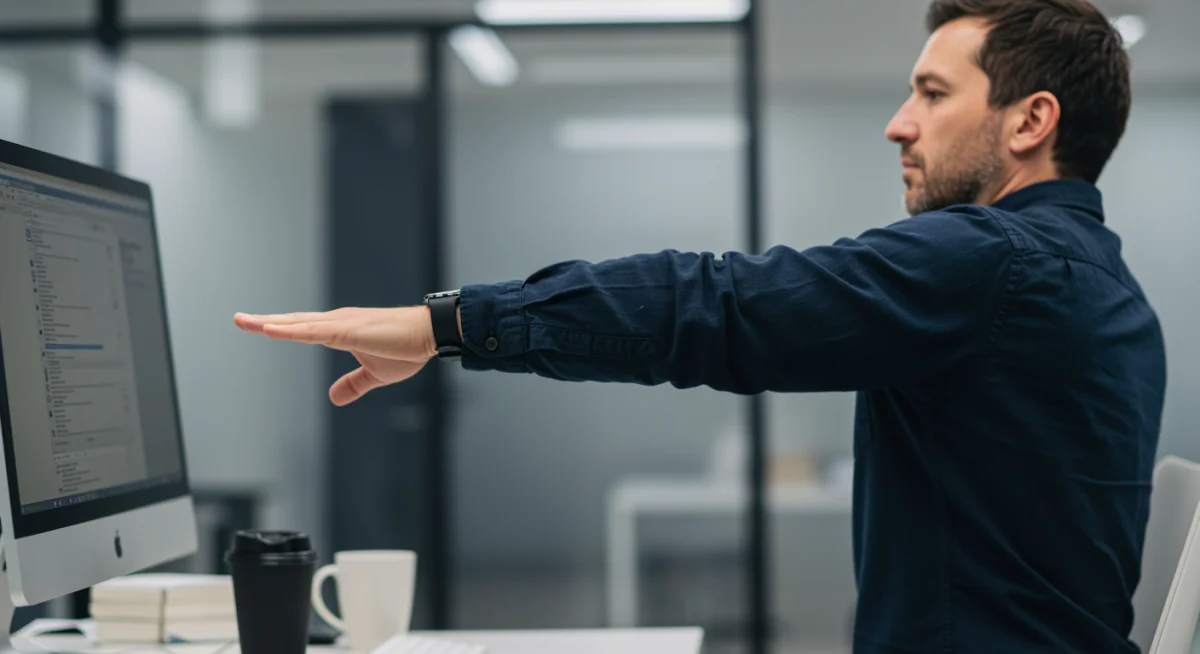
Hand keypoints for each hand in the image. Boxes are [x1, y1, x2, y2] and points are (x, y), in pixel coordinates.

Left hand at [233, 307, 435, 405]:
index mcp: (340, 331)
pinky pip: (313, 331)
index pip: (302, 328)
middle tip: (239, 319)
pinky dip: (290, 330)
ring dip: (271, 323)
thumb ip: (353, 384)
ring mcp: (341, 324)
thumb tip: (334, 397)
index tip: (257, 325)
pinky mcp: (348, 330)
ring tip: (246, 321)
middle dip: (264, 321)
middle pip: (293, 322)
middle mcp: (336, 322)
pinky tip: (271, 330)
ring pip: (298, 324)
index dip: (279, 328)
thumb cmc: (407, 347)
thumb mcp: (375, 374)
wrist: (429, 334)